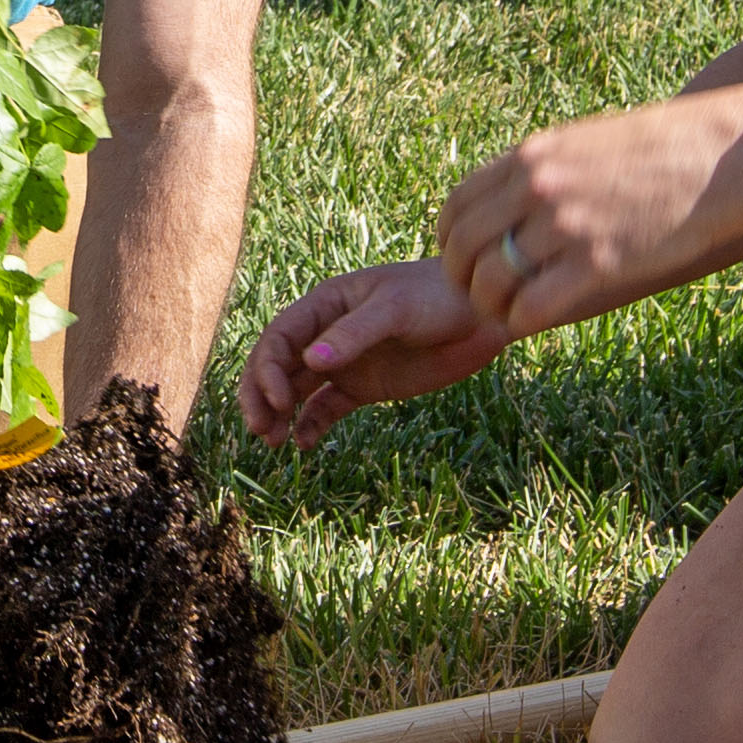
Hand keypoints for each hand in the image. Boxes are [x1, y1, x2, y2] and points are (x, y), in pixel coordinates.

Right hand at [238, 257, 513, 448]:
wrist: (482, 315)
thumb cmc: (437, 297)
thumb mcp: (395, 310)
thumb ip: (354, 335)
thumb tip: (310, 364)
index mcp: (327, 304)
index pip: (279, 337)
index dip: (267, 369)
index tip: (277, 400)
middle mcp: (327, 334)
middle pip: (277, 366)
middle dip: (261, 395)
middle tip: (261, 430)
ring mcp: (346, 362)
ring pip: (296, 390)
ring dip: (280, 414)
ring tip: (274, 443)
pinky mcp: (365, 388)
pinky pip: (326, 408)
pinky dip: (311, 426)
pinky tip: (304, 445)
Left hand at [434, 88, 742, 330]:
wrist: (728, 156)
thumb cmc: (667, 147)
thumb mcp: (589, 141)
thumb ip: (546, 169)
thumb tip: (513, 205)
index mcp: (533, 155)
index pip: (457, 204)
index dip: (451, 240)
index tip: (463, 259)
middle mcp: (539, 187)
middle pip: (463, 247)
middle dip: (463, 279)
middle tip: (481, 296)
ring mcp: (566, 226)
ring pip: (490, 282)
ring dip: (490, 306)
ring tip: (507, 313)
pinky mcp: (598, 263)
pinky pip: (530, 308)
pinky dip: (521, 322)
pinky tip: (534, 322)